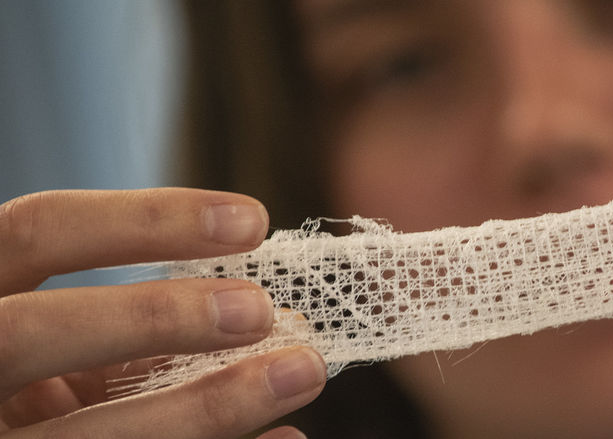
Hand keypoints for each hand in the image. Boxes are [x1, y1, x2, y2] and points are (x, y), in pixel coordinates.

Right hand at [0, 189, 324, 438]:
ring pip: (88, 434)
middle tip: (264, 311)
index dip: (145, 220)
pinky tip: (282, 437)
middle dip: (156, 316)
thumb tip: (274, 317)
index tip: (253, 221)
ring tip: (299, 375)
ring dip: (211, 405)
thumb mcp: (68, 343)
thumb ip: (138, 328)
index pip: (39, 232)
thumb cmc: (47, 381)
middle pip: (32, 333)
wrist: (17, 428)